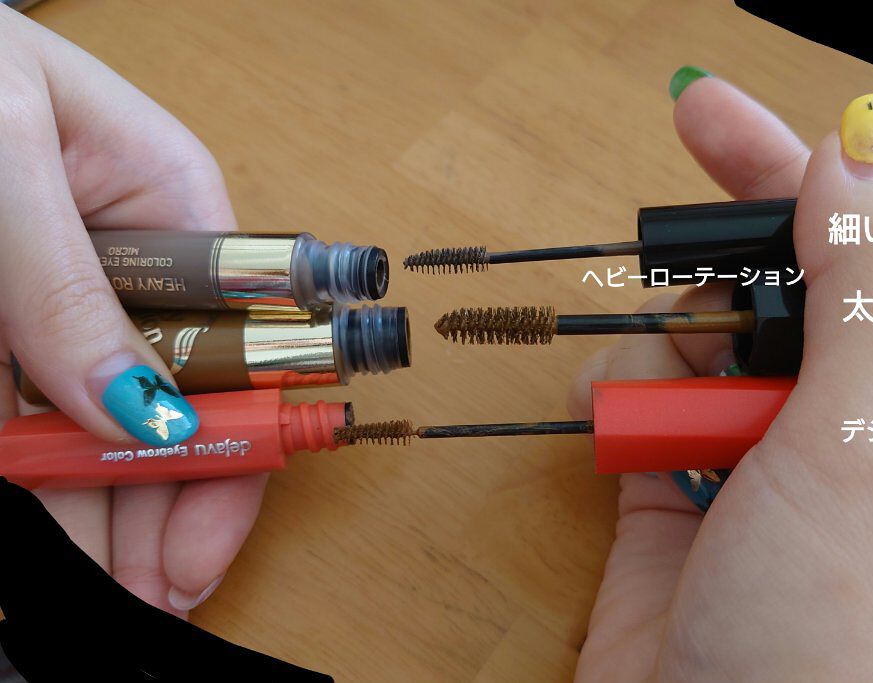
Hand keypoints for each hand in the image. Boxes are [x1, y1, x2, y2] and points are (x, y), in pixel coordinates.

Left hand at [0, 8, 264, 614]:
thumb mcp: (9, 157)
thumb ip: (68, 285)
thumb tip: (140, 410)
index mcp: (174, 214)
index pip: (236, 347)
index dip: (233, 444)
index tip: (203, 536)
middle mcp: (128, 271)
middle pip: (168, 404)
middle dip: (162, 503)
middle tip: (149, 592)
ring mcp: (55, 308)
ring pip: (91, 425)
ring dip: (98, 513)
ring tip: (103, 595)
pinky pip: (17, 420)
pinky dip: (31, 481)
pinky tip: (44, 543)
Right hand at [570, 70, 872, 680]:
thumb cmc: (821, 639)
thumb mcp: (867, 448)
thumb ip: (870, 294)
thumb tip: (855, 158)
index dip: (800, 186)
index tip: (713, 121)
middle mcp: (850, 439)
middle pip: (778, 299)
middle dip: (721, 273)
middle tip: (676, 227)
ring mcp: (759, 469)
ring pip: (700, 348)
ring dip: (669, 351)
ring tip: (661, 395)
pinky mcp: (677, 499)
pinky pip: (647, 409)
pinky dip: (625, 400)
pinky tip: (614, 418)